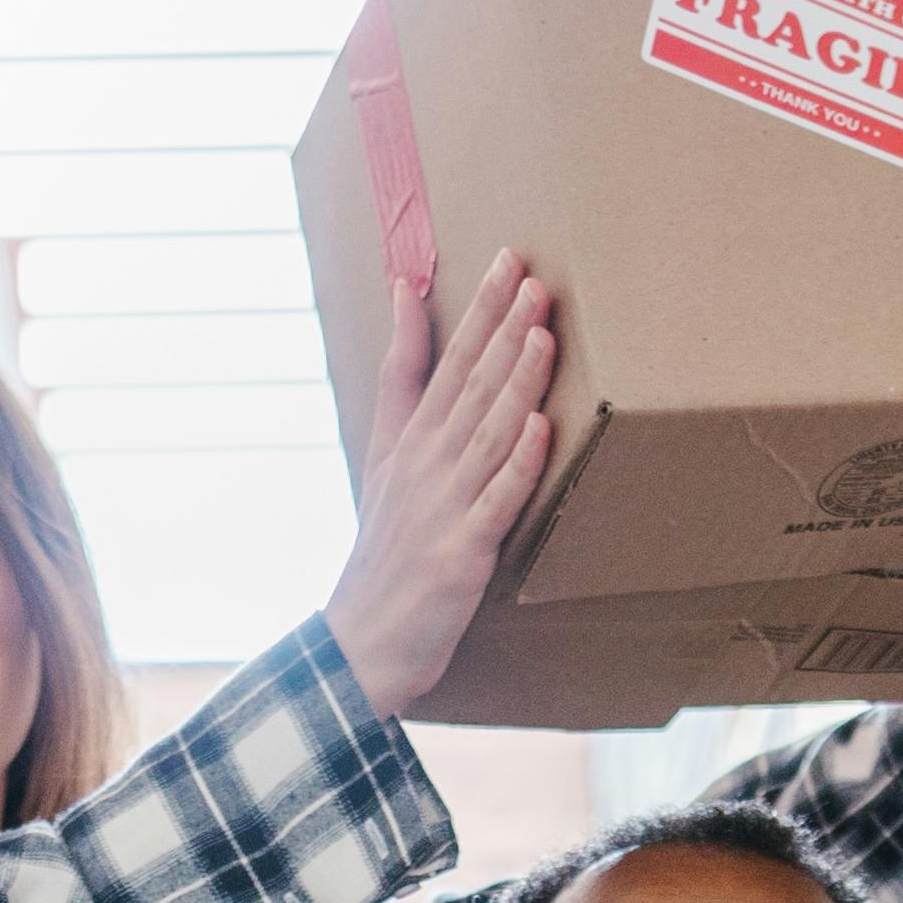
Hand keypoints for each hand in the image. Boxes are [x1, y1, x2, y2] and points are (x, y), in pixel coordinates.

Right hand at [322, 245, 557, 717]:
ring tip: (542, 333)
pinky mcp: (461, 553)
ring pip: (488, 433)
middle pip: (469, 386)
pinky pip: (497, 501)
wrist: (360, 643)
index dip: (477, 311)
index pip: (445, 361)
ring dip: (516, 382)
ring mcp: (445, 507)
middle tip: (533, 278)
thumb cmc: (384, 550)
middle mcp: (427, 465)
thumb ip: (398, 381)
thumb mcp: (380, 458)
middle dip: (502, 330)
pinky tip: (540, 427)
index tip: (507, 259)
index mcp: (410, 441)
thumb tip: (402, 300)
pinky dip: (519, 464)